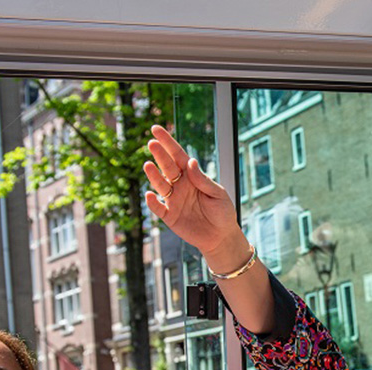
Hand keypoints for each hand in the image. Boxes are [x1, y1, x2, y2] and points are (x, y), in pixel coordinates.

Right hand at [144, 125, 249, 268]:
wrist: (222, 237)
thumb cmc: (223, 212)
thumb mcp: (218, 194)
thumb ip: (203, 179)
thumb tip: (190, 161)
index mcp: (192, 176)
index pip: (177, 155)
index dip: (167, 142)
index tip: (155, 129)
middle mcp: (180, 186)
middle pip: (167, 167)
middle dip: (159, 155)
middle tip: (152, 143)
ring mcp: (174, 200)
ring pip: (161, 185)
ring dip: (154, 176)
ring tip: (148, 165)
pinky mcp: (170, 216)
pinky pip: (158, 208)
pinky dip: (153, 203)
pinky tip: (150, 195)